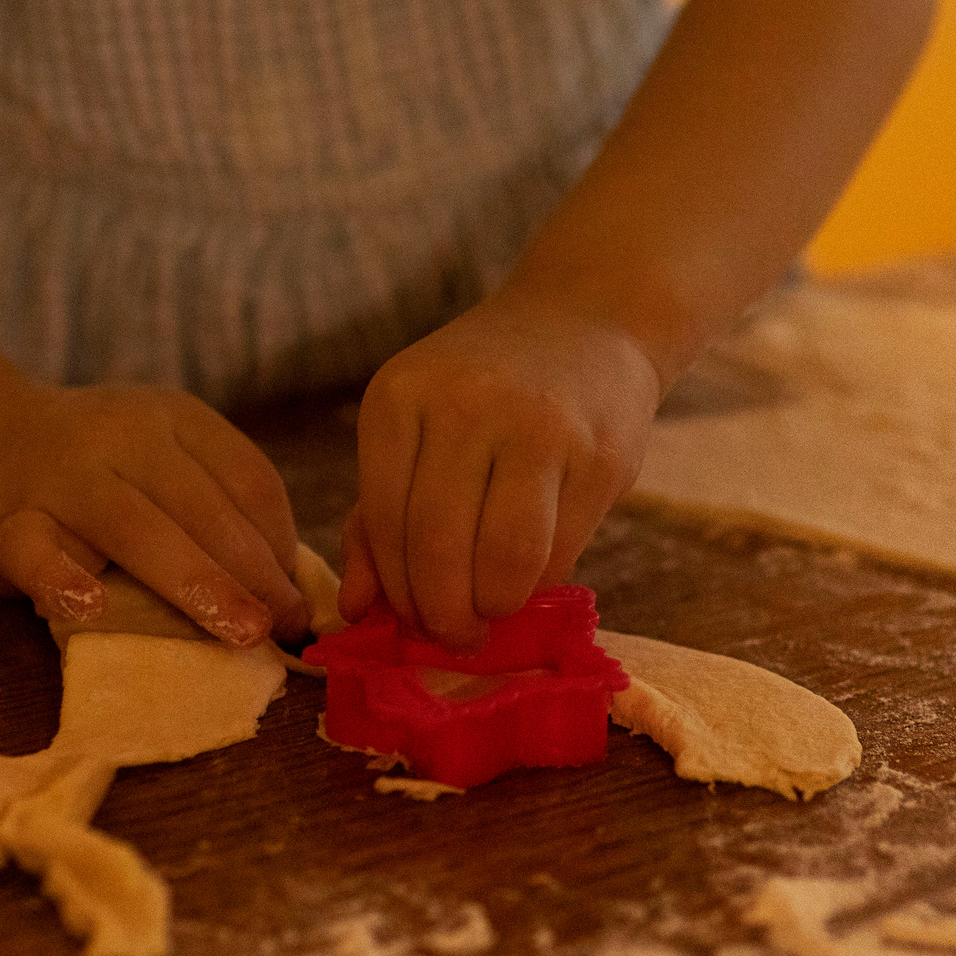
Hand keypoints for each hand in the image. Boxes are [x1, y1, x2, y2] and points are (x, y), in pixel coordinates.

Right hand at [0, 381, 306, 644]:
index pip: (246, 476)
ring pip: (136, 528)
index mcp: (174, 416)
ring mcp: (61, 474)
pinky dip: (63, 580)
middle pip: (202, 507)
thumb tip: (290, 591)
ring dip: (197, 584)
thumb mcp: (161, 462)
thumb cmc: (96, 471)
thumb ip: (216, 506)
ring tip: (240, 631)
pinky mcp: (5, 521)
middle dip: (254, 573)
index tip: (298, 595)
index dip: (282, 540)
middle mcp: (122, 432)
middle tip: (286, 627)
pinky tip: (94, 607)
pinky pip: (36, 551)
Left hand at [346, 298, 660, 650]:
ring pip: (504, 561)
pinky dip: (539, 583)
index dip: (397, 591)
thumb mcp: (414, 430)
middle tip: (455, 634)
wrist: (588, 320)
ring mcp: (540, 427)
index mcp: (400, 397)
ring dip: (494, 606)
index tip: (412, 619)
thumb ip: (375, 519)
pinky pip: (560, 552)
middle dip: (444, 615)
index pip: (385, 523)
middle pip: (439, 548)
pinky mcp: (601, 456)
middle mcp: (467, 405)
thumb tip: (355, 611)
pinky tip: (530, 575)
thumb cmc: (484, 389)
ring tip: (492, 608)